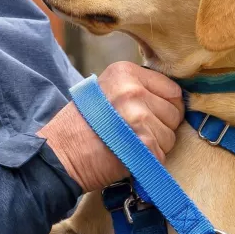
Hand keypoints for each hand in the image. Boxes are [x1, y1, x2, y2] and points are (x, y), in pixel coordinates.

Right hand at [39, 62, 183, 192]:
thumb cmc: (82, 125)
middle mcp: (133, 90)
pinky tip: (128, 156)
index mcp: (125, 72)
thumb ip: (137, 88)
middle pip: (174, 113)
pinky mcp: (142, 142)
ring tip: (128, 143)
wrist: (59, 153)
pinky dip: (148, 161)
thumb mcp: (107, 90)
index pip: (172, 90)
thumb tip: (174, 98)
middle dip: (161, 127)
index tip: (146, 115)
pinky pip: (161, 154)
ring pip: (170, 137)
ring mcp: (138, 116)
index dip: (163, 107)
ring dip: (155, 146)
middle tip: (134, 132)